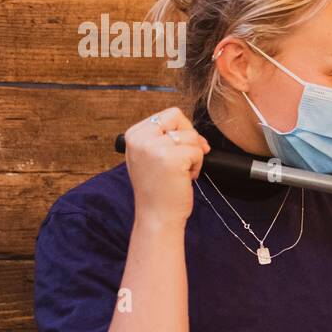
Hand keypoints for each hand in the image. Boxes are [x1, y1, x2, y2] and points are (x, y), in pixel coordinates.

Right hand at [123, 107, 210, 229]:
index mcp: (133, 135)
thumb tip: (189, 128)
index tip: (181, 148)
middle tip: (186, 159)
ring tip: (181, 172)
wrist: (156, 216)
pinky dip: (198, 165)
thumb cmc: (157, 189)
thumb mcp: (148, 157)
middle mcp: (141, 138)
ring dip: (194, 155)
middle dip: (190, 138)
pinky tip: (184, 178)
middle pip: (179, 118)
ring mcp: (155, 147)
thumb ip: (161, 138)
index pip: (169, 115)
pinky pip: (198, 151)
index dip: (182, 130)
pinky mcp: (171, 158)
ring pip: (191, 136)